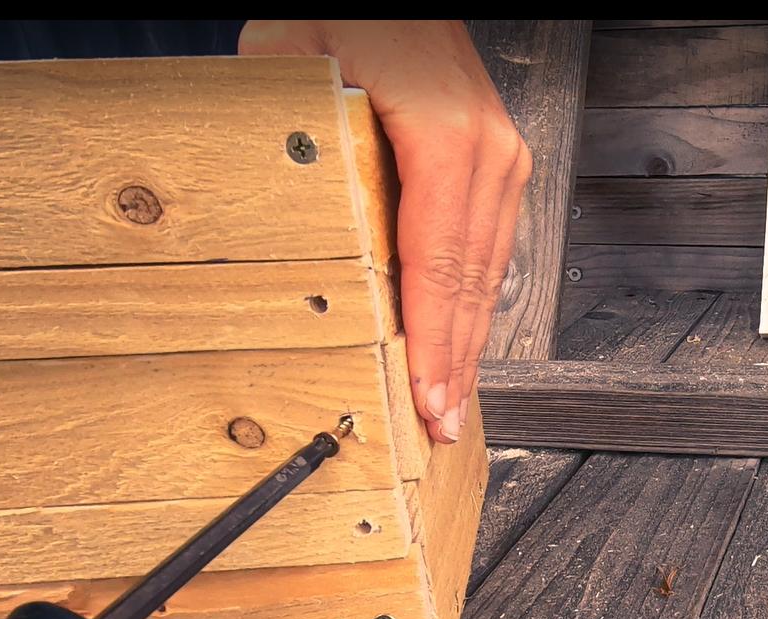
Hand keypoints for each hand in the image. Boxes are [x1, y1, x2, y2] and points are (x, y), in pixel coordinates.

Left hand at [241, 20, 531, 444]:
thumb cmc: (353, 9)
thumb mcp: (292, 55)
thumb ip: (282, 129)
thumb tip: (267, 204)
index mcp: (445, 137)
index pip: (438, 263)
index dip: (434, 341)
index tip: (427, 398)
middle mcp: (488, 151)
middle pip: (471, 282)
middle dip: (456, 362)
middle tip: (438, 428)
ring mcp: (500, 156)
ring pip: (488, 272)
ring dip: (468, 341)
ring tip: (451, 403)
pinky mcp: (496, 159)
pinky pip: (488, 245)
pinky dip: (473, 301)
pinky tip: (460, 339)